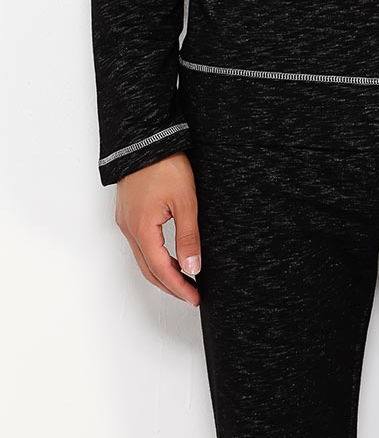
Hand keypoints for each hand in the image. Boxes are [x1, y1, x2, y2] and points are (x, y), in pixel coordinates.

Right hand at [115, 151, 201, 305]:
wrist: (146, 139)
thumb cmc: (165, 166)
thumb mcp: (185, 202)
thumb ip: (188, 237)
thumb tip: (193, 267)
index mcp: (142, 229)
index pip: (161, 270)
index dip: (178, 287)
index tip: (194, 297)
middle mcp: (129, 228)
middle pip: (148, 269)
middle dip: (169, 285)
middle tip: (190, 295)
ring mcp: (125, 220)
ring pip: (142, 257)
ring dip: (161, 271)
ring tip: (183, 279)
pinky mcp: (128, 212)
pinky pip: (139, 243)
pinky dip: (154, 256)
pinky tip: (169, 255)